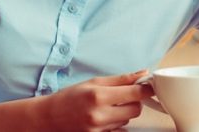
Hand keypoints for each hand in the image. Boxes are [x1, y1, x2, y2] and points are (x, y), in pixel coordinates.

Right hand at [0, 70, 152, 131]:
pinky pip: (118, 130)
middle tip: (123, 96)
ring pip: (127, 120)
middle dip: (134, 101)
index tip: (149, 85)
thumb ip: (121, 79)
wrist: (49, 118)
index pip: (135, 93)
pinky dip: (116, 123)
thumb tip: (143, 72)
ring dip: (123, 112)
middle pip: (136, 109)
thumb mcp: (94, 82)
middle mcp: (100, 114)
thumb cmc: (70, 97)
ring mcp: (99, 129)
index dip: (146, 88)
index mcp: (99, 96)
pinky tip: (103, 117)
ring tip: (107, 106)